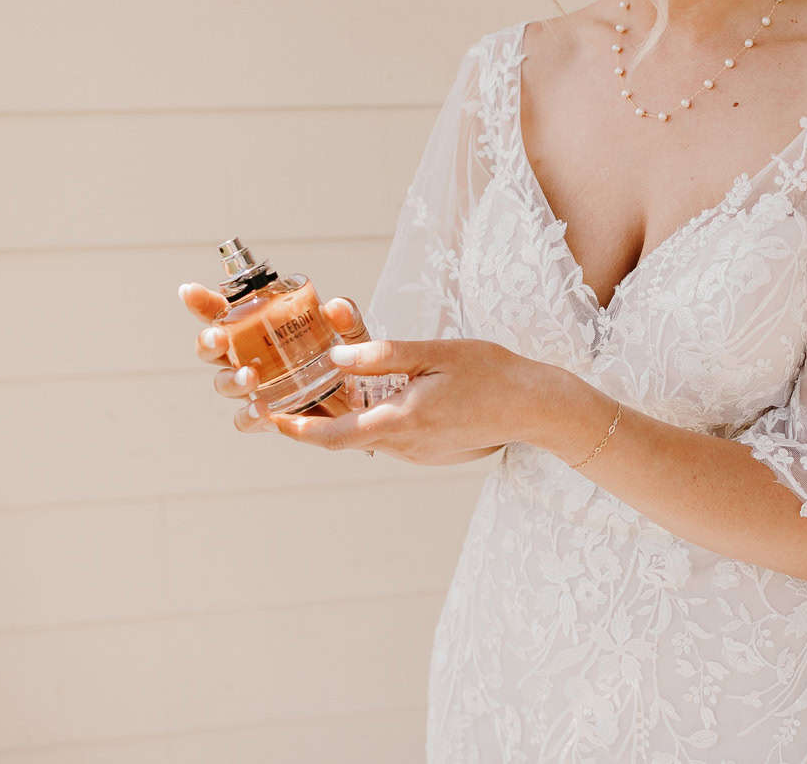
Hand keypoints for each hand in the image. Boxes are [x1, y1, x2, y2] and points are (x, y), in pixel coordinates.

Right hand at [177, 282, 368, 437]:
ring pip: (223, 384)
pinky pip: (246, 419)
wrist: (363, 401)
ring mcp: (256, 388)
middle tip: (219, 338)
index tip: (190, 291)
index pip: (225, 312)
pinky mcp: (268, 416)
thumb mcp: (351, 335)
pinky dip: (248, 415)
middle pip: (213, 349)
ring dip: (230, 380)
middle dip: (207, 342)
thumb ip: (346, 320)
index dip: (204, 303)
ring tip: (250, 376)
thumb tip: (336, 307)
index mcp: (262, 330)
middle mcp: (250, 357)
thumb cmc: (346, 359)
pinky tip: (262, 409)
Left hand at [261, 337, 534, 464]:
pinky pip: (390, 438)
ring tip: (332, 388)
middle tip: (291, 396)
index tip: (271, 421)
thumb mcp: (435, 353)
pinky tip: (380, 397)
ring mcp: (418, 454)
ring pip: (367, 437)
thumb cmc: (491, 373)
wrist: (535, 407)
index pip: (336, 435)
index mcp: (403, 420)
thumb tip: (336, 356)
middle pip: (346, 437)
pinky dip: (374, 420)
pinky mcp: (430, 454)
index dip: (299, 430)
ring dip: (347, 417)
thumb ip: (383, 355)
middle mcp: (406, 445)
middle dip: (316, 418)